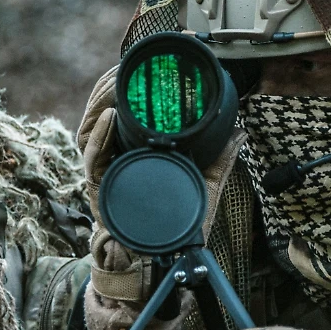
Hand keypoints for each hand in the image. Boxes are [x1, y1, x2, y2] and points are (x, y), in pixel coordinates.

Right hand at [74, 65, 241, 329]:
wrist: (156, 266)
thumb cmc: (172, 229)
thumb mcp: (202, 186)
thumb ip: (219, 159)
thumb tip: (238, 132)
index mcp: (135, 153)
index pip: (126, 112)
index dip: (130, 86)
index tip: (146, 63)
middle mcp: (115, 159)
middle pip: (103, 114)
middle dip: (109, 85)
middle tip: (125, 65)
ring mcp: (105, 173)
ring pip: (92, 130)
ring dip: (100, 102)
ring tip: (113, 81)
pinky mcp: (99, 190)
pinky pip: (94, 158)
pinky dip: (100, 136)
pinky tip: (110, 115)